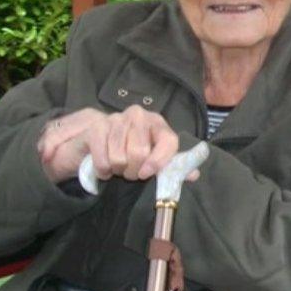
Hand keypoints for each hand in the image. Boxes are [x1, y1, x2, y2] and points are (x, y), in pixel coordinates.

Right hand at [38, 106, 187, 184]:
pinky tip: (104, 168)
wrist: (98, 142)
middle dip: (133, 170)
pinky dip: (103, 170)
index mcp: (158, 123)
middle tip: (130, 172)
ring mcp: (116, 118)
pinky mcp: (97, 127)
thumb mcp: (155, 158)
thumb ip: (174, 167)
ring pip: (119, 157)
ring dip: (117, 170)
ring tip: (117, 167)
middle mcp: (139, 115)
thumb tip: (193, 175)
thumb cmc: (132, 151)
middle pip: (140, 152)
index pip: (168, 141)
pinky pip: (102, 158)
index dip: (159, 161)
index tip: (146, 174)